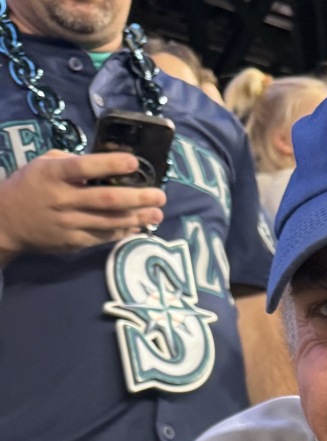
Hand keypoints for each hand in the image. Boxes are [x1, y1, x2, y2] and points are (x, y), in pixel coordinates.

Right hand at [0, 150, 165, 267]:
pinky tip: (138, 226)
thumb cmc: (30, 186)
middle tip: (160, 196)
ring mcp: (67, 223)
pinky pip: (103, 237)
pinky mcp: (72, 242)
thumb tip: (107, 162)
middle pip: (106, 199)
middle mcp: (61, 199)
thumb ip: (72, 161)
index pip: (84, 167)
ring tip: (157, 213)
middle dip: (138, 198)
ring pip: (109, 221)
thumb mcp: (43, 164)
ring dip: (137, 218)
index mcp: (53, 174)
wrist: (5, 222)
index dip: (110, 164)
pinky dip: (123, 231)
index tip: (134, 162)